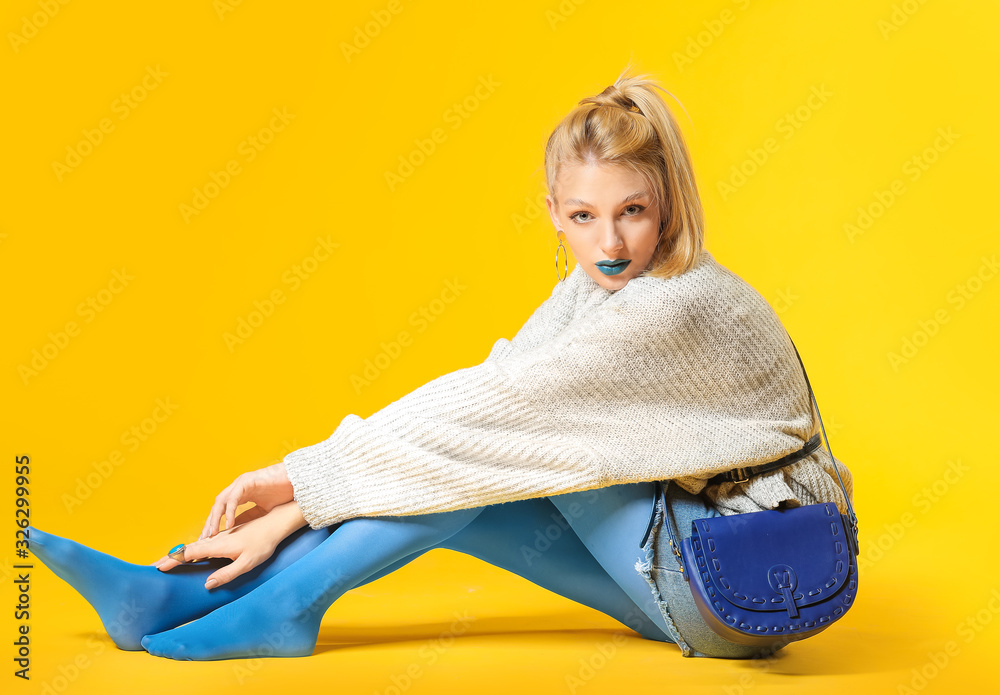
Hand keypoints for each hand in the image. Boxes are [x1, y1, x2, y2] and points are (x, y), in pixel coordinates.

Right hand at [152, 501, 307, 588]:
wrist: (275, 524)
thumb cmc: (264, 544)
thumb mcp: (247, 563)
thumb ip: (227, 574)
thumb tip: (207, 584)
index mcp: (218, 545)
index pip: (189, 554)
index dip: (172, 561)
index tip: (156, 568)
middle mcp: (216, 539)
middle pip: (188, 549)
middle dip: (169, 558)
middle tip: (152, 568)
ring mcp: (220, 537)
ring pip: (195, 547)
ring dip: (179, 555)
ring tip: (165, 564)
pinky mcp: (226, 537)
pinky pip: (204, 545)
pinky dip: (191, 552)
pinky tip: (190, 558)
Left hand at [200, 461, 293, 539]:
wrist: (297, 482)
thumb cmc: (283, 493)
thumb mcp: (263, 511)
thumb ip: (248, 517)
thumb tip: (234, 529)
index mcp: (240, 494)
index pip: (221, 510)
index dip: (214, 524)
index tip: (209, 539)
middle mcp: (237, 488)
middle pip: (217, 507)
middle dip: (210, 523)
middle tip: (204, 539)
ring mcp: (241, 483)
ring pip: (221, 502)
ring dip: (215, 518)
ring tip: (213, 533)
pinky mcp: (247, 481)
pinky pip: (233, 498)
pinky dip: (229, 511)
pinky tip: (229, 524)